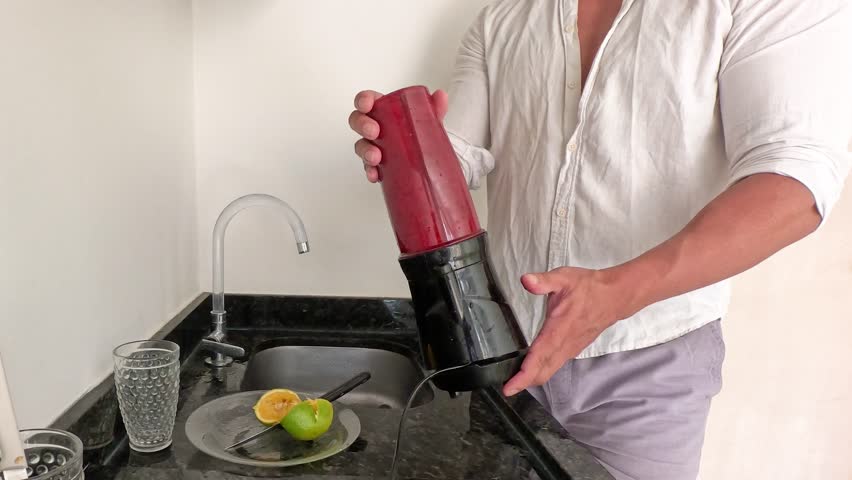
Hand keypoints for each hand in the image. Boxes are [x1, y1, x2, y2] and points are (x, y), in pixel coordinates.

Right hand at [348, 89, 448, 181]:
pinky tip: (375, 175)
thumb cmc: (420, 132)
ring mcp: (373, 146)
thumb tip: (441, 96)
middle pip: (358, 122)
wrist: (428, 157)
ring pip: (361, 146)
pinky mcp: (377, 165)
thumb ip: (434, 107)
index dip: (362, 101)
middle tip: (374, 132)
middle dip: (362, 125)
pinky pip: (369, 167)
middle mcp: (374, 127)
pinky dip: (370, 171)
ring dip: (365, 150)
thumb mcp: (428, 119)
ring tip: (376, 157)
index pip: (367, 101)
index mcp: (383, 110)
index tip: (367, 105)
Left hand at [502, 267, 634, 395]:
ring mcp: (571, 349)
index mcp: (558, 331)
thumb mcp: (563, 278)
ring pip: (550, 371)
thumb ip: (543, 281)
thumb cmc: (589, 288)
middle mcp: (565, 344)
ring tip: (515, 380)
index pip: (538, 358)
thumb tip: (526, 280)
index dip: (523, 376)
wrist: (615, 296)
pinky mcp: (574, 348)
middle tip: (506, 388)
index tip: (508, 388)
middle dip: (524, 383)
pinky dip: (542, 371)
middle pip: (543, 372)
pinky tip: (533, 367)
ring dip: (532, 378)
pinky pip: (555, 365)